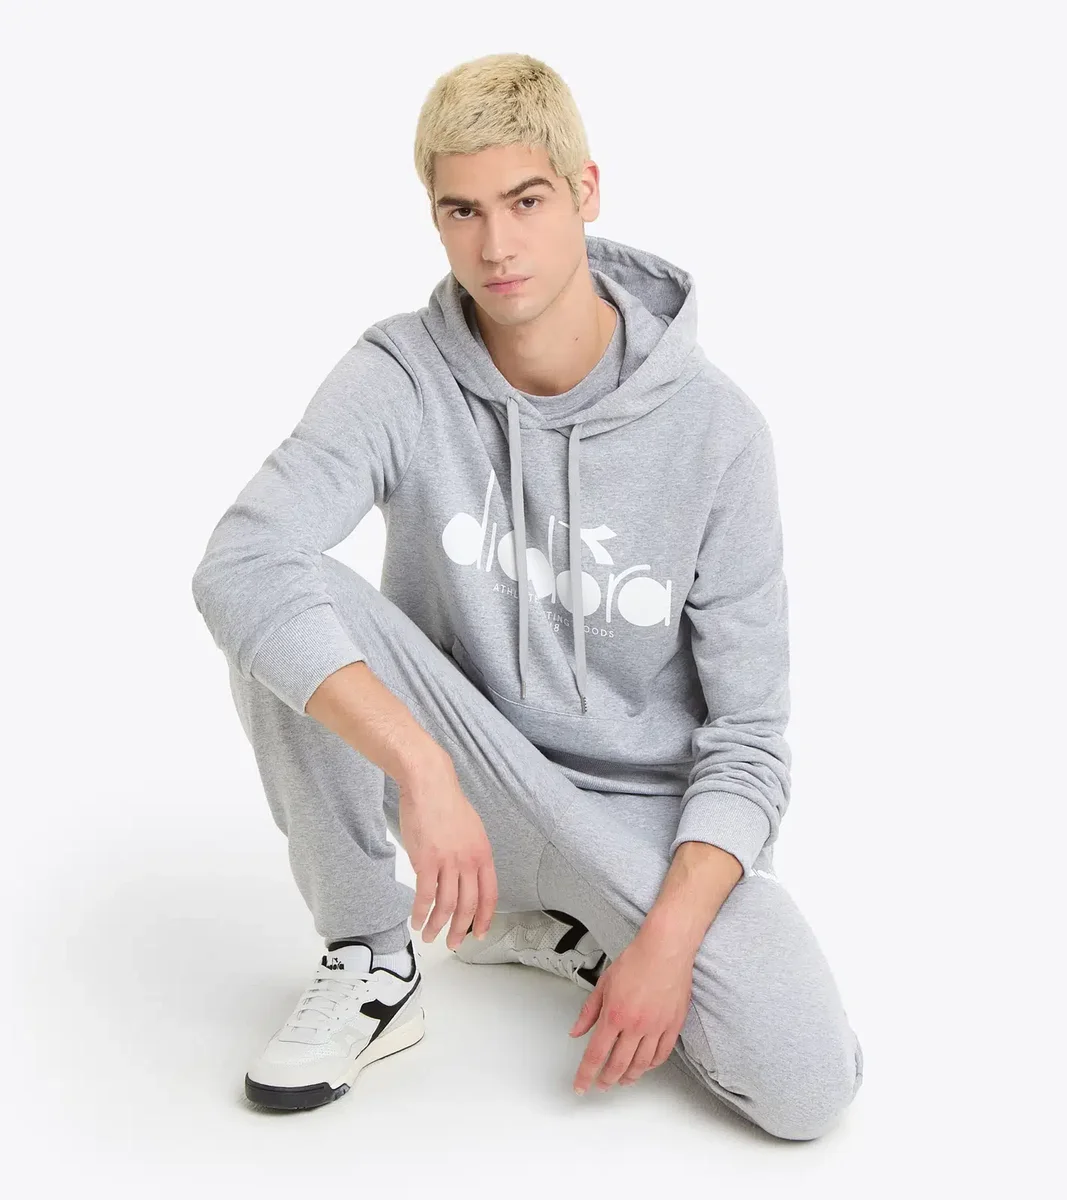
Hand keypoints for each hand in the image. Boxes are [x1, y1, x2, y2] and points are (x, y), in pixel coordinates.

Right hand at [399, 755, 498, 950]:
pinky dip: (420, 912)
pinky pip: (425, 895)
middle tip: (453, 944)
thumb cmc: (447, 804)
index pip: (489, 895)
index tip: (479, 933)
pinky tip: (415, 920)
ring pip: (446, 905)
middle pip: (468, 905)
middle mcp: (469, 861)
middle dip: (460, 929)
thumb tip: (466, 877)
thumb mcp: (472, 830)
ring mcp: (448, 862)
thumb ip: (472, 855)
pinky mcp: (426, 860)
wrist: (429, 784)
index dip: (484, 918)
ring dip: (437, 926)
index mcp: (483, 854)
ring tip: (429, 936)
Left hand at [568, 934, 692, 1092]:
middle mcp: (635, 1026)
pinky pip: (662, 1054)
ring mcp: (656, 1028)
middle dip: (607, 1080)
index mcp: (614, 1015)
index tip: (580, 1086)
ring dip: (629, 1077)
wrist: (665, 950)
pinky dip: (652, 1065)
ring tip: (622, 1080)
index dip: (585, 1074)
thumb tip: (576, 1031)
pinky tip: (645, 1066)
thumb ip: (588, 1011)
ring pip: (641, 1065)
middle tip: (601, 1085)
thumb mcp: (603, 983)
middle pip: (618, 1065)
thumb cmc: (636, 961)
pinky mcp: (673, 1026)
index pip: (595, 1054)